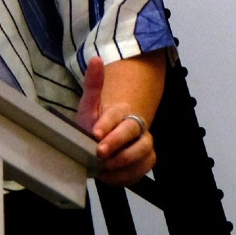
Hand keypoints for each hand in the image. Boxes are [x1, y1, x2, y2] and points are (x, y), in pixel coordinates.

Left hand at [75, 54, 157, 184]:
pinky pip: (143, 168)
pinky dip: (127, 175)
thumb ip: (93, 85)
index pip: (117, 114)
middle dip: (116, 142)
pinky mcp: (146, 160)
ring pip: (143, 151)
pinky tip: (110, 176)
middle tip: (100, 152)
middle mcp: (136, 126)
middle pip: (133, 131)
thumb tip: (95, 59)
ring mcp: (144, 143)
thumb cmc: (95, 124)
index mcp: (121, 111)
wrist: (105, 142)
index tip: (96, 133)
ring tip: (104, 167)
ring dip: (123, 161)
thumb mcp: (89, 107)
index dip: (107, 123)